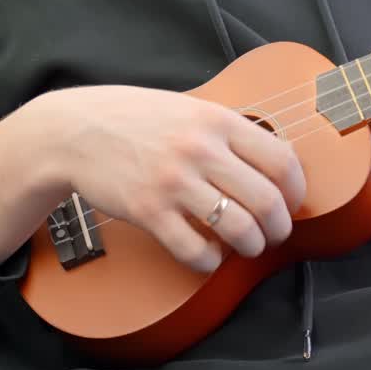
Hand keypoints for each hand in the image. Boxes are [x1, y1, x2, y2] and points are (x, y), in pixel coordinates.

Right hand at [0, 85, 304, 272]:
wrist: (73, 130)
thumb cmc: (136, 119)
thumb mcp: (189, 108)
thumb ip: (229, 131)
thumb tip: (276, 164)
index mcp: (218, 120)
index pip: (282, 161)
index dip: (297, 191)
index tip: (293, 203)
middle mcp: (200, 149)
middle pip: (267, 201)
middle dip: (279, 227)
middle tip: (274, 234)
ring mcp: (173, 181)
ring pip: (238, 229)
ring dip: (251, 246)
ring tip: (246, 246)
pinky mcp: (148, 211)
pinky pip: (195, 250)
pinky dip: (210, 261)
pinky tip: (208, 255)